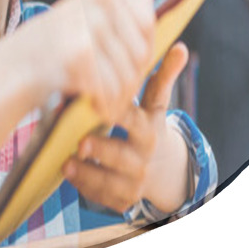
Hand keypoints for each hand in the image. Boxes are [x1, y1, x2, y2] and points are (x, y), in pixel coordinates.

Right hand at [42, 0, 155, 126]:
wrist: (9, 69)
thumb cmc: (51, 45)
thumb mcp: (84, 17)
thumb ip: (120, 8)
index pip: (147, 25)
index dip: (142, 54)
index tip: (123, 68)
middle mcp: (101, 1)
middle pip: (142, 52)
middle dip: (133, 80)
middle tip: (114, 94)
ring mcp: (90, 27)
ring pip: (129, 75)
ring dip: (121, 99)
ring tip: (105, 104)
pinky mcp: (80, 56)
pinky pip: (111, 90)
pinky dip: (106, 107)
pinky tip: (94, 109)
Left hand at [63, 42, 189, 214]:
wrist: (163, 168)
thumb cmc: (149, 126)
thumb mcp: (156, 103)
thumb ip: (164, 76)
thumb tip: (181, 48)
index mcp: (149, 132)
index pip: (134, 121)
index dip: (119, 114)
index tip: (101, 105)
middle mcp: (142, 159)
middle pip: (121, 156)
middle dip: (101, 150)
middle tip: (81, 143)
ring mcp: (133, 182)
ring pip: (110, 182)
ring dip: (87, 174)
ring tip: (67, 163)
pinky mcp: (122, 199)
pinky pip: (102, 198)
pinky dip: (85, 188)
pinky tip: (68, 174)